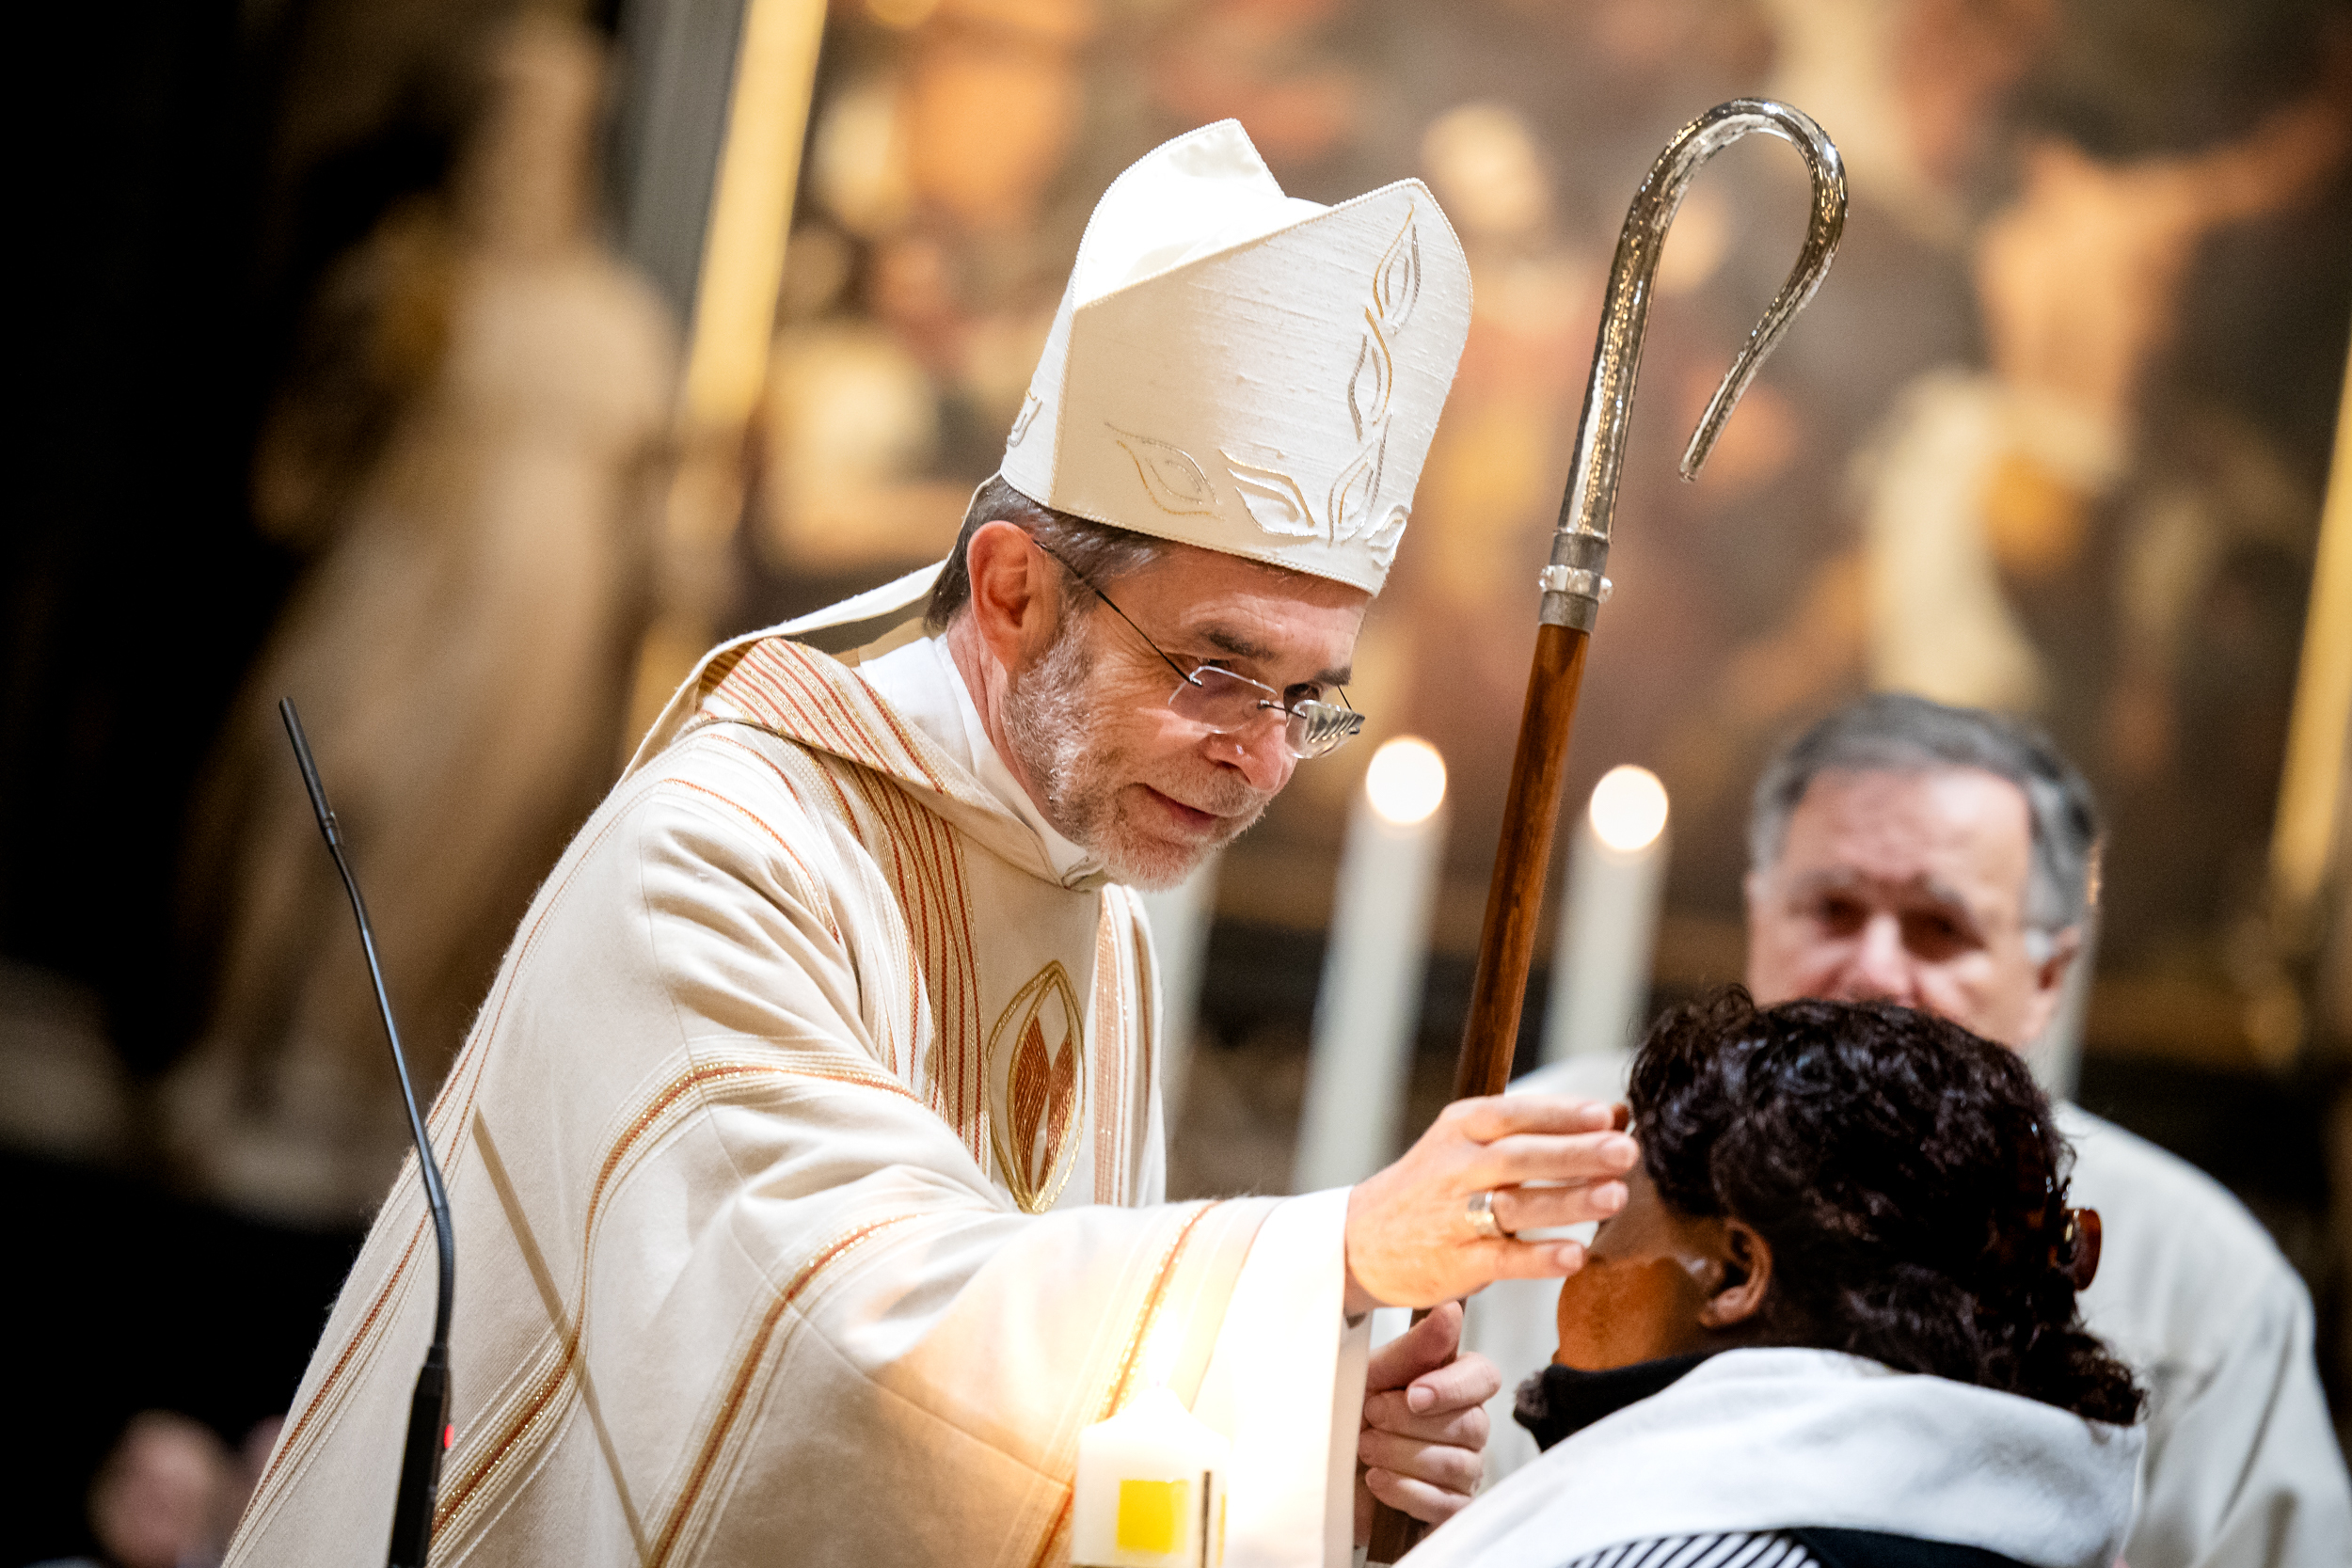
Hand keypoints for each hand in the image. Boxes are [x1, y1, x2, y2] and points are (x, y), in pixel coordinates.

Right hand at [1344, 1095, 1635, 1312]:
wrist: (1360, 1240)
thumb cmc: (1434, 1187)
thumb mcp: (1471, 1144)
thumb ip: (1537, 1132)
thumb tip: (1617, 1116)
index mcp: (1461, 1128)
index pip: (1514, 1113)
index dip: (1562, 1114)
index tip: (1609, 1115)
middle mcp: (1455, 1166)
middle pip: (1519, 1156)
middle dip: (1575, 1153)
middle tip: (1625, 1152)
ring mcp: (1452, 1216)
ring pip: (1514, 1205)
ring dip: (1567, 1201)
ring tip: (1615, 1197)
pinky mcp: (1454, 1263)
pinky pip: (1502, 1259)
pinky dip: (1540, 1257)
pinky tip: (1575, 1254)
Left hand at [1354, 1303, 1498, 1538]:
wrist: (1323, 1469)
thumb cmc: (1351, 1413)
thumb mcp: (1372, 1374)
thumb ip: (1414, 1348)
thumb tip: (1451, 1309)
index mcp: (1453, 1382)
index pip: (1484, 1377)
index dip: (1453, 1387)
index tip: (1413, 1393)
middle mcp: (1467, 1425)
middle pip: (1471, 1424)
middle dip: (1410, 1423)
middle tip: (1371, 1417)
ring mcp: (1464, 1469)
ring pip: (1458, 1465)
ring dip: (1401, 1455)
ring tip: (1366, 1448)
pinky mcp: (1451, 1507)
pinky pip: (1446, 1504)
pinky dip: (1405, 1490)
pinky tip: (1377, 1479)